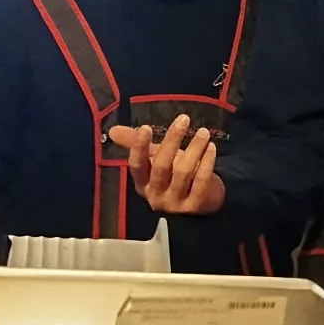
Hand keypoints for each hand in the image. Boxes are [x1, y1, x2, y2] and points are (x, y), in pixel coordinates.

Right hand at [109, 115, 227, 214]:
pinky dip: (206, 163)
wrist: (202, 201)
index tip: (145, 128)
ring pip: (183, 172)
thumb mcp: (154, 160)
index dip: (139, 148)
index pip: (136, 166)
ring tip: (203, 132)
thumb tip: (113, 130)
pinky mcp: (196, 205)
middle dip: (172, 140)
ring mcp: (176, 203)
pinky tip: (211, 148)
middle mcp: (156, 196)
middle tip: (184, 119)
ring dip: (194, 149)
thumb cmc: (174, 176)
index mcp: (143, 184)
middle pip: (161, 167)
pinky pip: (200, 181)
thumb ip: (134, 144)